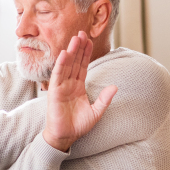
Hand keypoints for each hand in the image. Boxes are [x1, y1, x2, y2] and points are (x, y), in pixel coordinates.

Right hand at [42, 31, 116, 152]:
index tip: (90, 41)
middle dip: (79, 47)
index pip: (83, 66)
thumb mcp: (96, 112)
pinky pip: (57, 76)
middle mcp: (69, 83)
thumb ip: (104, 99)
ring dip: (71, 51)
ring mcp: (61, 86)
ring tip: (75, 38)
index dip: (86, 53)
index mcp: (78, 86)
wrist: (65, 136)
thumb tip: (115, 87)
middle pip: (75, 62)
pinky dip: (60, 65)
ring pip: (67, 65)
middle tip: (82, 32)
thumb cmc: (78, 125)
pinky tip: (64, 54)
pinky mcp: (54, 92)